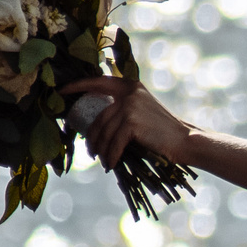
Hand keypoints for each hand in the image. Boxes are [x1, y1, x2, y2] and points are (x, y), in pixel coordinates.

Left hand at [62, 75, 193, 169]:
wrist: (184, 140)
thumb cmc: (162, 131)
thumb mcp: (142, 111)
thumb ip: (124, 108)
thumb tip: (96, 123)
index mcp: (130, 85)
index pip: (97, 81)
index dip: (76, 86)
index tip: (61, 93)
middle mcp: (129, 93)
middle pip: (99, 117)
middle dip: (91, 137)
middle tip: (90, 150)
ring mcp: (130, 107)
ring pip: (104, 132)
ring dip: (101, 150)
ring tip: (102, 160)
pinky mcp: (132, 123)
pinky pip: (114, 143)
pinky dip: (111, 156)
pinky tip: (111, 164)